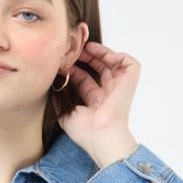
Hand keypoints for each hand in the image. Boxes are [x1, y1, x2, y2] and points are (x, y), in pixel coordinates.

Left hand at [56, 42, 140, 166]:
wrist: (100, 134)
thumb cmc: (85, 131)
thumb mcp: (65, 115)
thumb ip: (58, 101)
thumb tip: (52, 87)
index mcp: (95, 102)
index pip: (85, 80)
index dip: (76, 70)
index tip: (64, 63)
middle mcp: (108, 94)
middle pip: (99, 69)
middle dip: (87, 58)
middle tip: (74, 51)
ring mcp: (119, 87)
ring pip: (112, 63)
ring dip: (100, 52)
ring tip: (86, 47)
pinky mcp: (129, 81)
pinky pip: (128, 63)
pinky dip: (116, 55)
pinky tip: (102, 54)